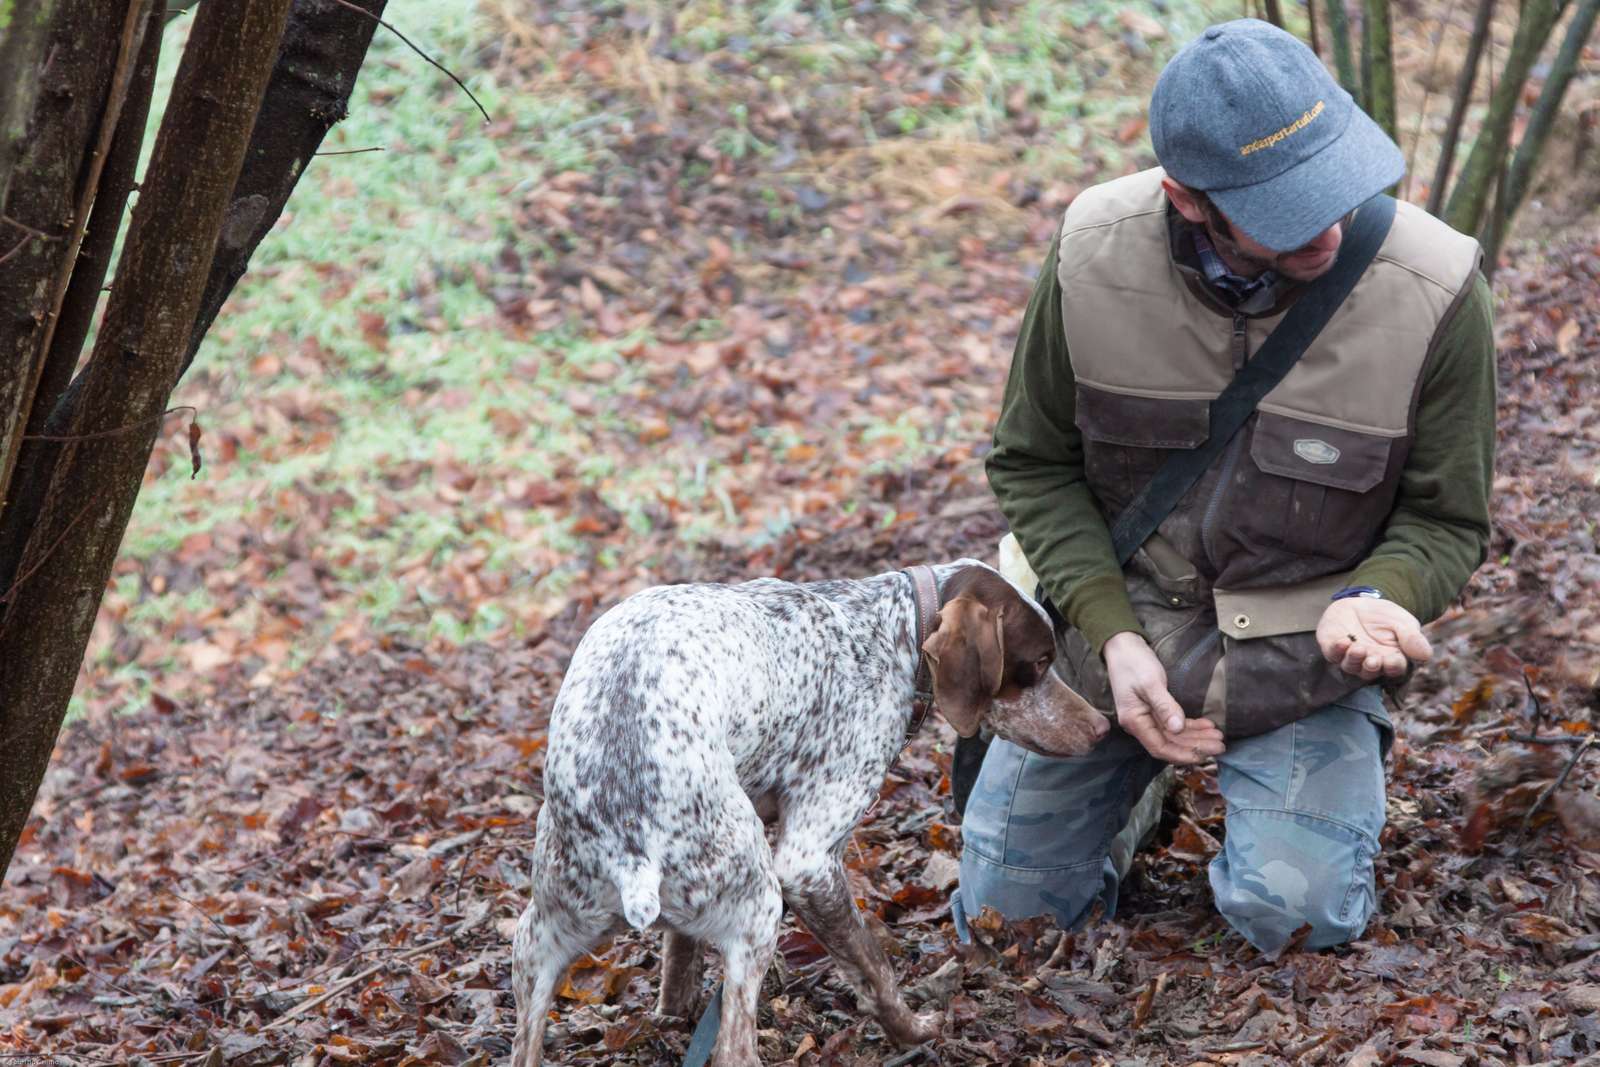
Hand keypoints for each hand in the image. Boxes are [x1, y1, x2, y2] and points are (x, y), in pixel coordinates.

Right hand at [1103, 632, 1224, 763]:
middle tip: (1220, 746)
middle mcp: (1140, 724)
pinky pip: (1173, 723)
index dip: (1182, 754)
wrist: (1122, 646)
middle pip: (1170, 743)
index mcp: (1135, 721)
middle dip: (1195, 746)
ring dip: (1196, 737)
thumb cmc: (1133, 662)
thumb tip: (1178, 728)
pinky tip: (1206, 725)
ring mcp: (1146, 717)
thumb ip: (1165, 706)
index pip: (1160, 747)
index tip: (1205, 754)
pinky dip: (1190, 726)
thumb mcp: (1151, 683)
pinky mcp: (1153, 709)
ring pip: (1174, 735)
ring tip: (1218, 737)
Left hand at [1315, 597, 1431, 680]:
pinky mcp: (1332, 647)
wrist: (1362, 603)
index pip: (1394, 669)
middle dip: (1372, 667)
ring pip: (1351, 666)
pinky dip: (1337, 650)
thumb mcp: (1404, 623)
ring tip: (1358, 649)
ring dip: (1354, 659)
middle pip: (1371, 672)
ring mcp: (1350, 657)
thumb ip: (1412, 639)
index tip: (1393, 661)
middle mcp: (1370, 663)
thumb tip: (1426, 656)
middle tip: (1373, 660)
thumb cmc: (1386, 617)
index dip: (1393, 667)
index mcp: (1391, 660)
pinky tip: (1342, 641)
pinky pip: (1333, 653)